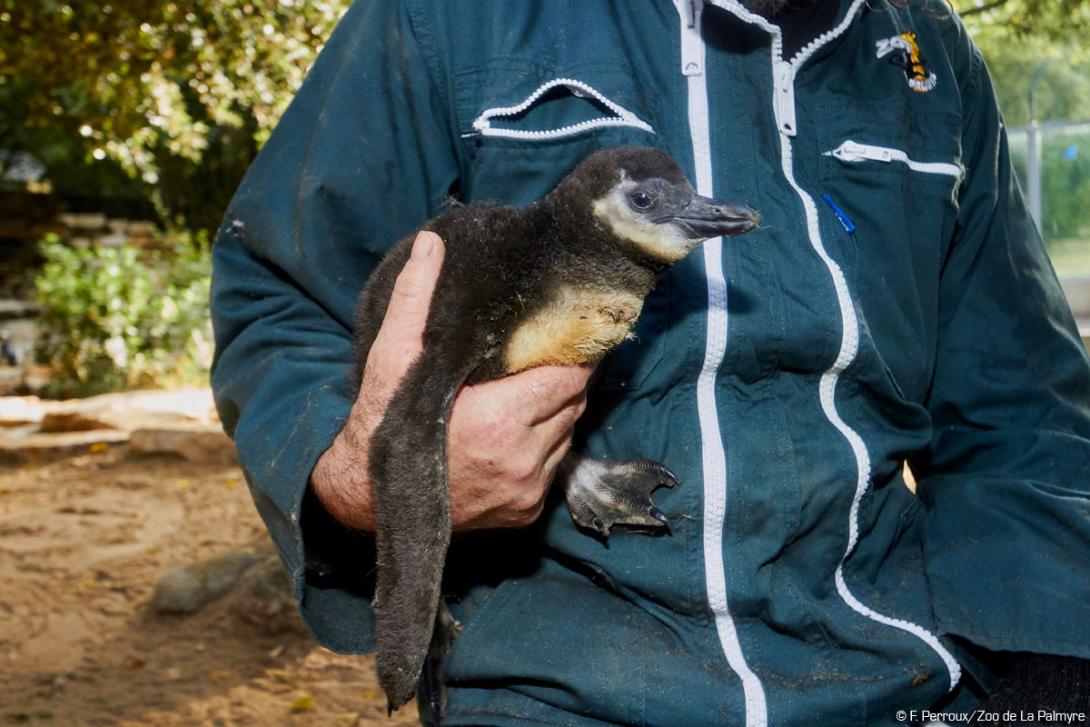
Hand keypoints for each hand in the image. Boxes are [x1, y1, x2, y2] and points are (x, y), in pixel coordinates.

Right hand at [311, 231, 591, 531]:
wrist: (367, 497)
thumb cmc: (381, 422)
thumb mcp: (392, 356)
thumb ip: (414, 299)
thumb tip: (430, 244)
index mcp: (499, 420)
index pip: (569, 378)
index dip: (572, 355)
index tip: (565, 337)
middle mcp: (521, 459)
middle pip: (574, 405)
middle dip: (565, 380)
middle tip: (546, 360)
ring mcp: (526, 489)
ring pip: (568, 435)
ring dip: (557, 413)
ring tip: (530, 393)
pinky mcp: (525, 511)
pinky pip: (554, 466)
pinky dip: (546, 447)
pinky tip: (520, 432)